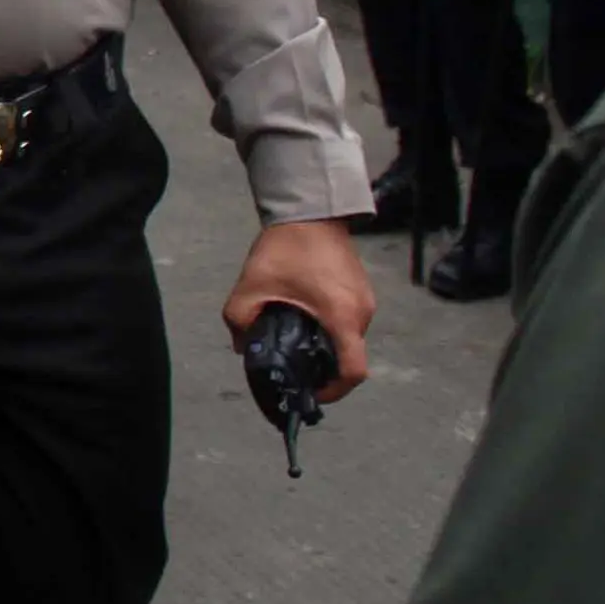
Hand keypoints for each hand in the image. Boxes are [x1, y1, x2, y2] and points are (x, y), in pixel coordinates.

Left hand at [222, 220, 375, 403]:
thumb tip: (241, 347)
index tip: (310, 393)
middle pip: (347, 357)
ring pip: (346, 340)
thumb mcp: (251, 286)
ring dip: (322, 347)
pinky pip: (346, 322)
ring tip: (292, 342)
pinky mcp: (361, 291)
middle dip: (320, 369)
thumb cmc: (286, 248)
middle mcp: (362, 313)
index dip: (334, 392)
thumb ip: (239, 321)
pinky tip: (302, 321)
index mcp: (343, 317)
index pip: (353, 372)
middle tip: (290, 368)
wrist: (311, 210)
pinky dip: (328, 330)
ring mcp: (365, 301)